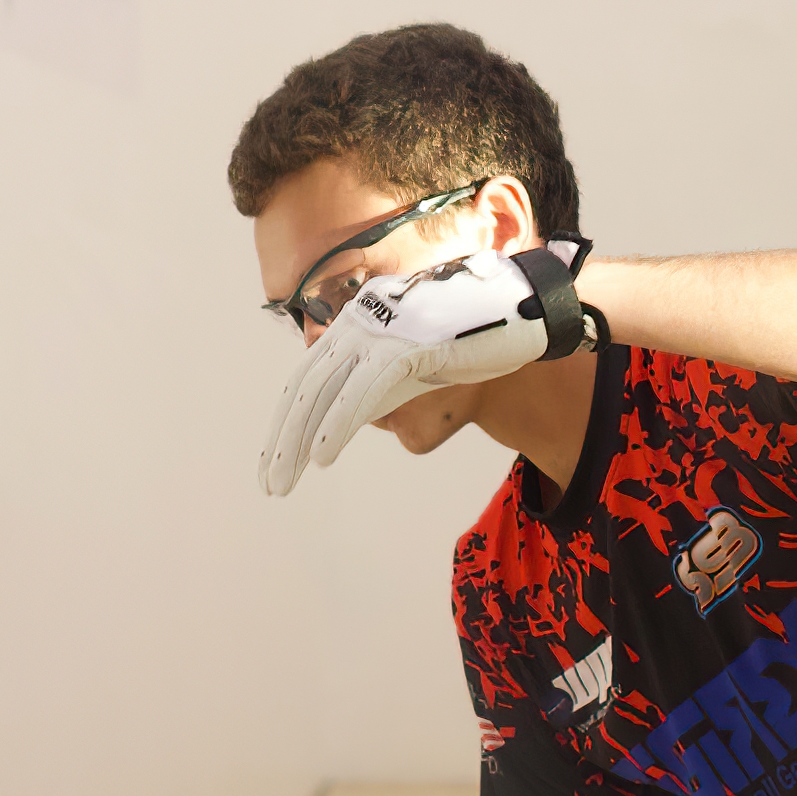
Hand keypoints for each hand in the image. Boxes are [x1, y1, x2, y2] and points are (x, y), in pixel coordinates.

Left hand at [258, 249, 559, 496]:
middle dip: (283, 441)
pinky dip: (336, 426)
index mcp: (359, 320)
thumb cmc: (474, 342)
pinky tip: (321, 457)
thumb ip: (387, 382)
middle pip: (308, 387)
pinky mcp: (406, 346)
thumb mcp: (421, 359)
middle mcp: (361, 322)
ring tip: (284, 480)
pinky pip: (363, 393)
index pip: (309, 377)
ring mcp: (382, 334)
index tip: (276, 461)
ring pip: (325, 393)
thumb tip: (365, 414)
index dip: (288, 421)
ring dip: (299, 443)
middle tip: (269, 483)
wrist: (526, 312)